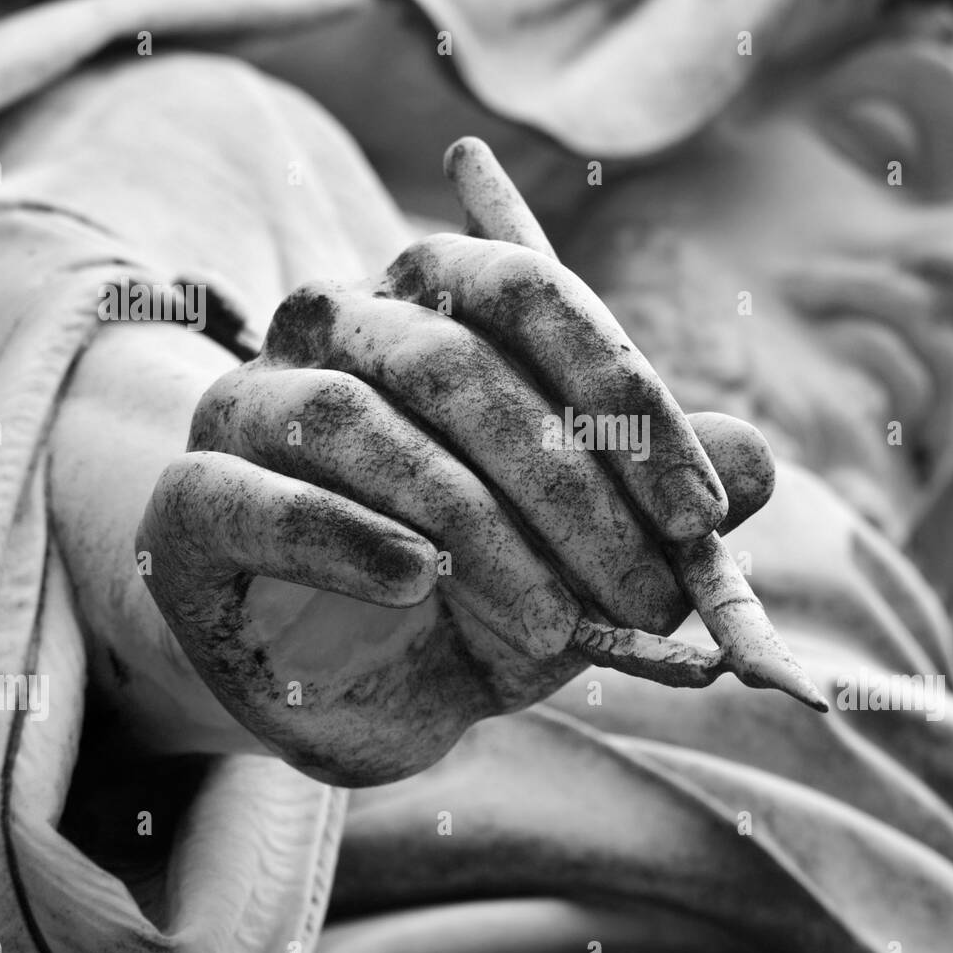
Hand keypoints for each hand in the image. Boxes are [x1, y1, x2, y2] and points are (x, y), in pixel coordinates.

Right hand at [138, 236, 773, 785]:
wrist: (328, 659)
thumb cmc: (468, 582)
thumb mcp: (581, 544)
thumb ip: (655, 497)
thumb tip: (760, 464)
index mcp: (434, 299)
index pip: (532, 293)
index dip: (626, 399)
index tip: (700, 515)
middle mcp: (336, 322)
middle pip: (456, 362)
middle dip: (570, 490)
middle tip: (647, 598)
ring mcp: (250, 400)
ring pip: (358, 420)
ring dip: (476, 529)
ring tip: (550, 624)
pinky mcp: (192, 494)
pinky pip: (264, 497)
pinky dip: (350, 540)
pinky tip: (421, 585)